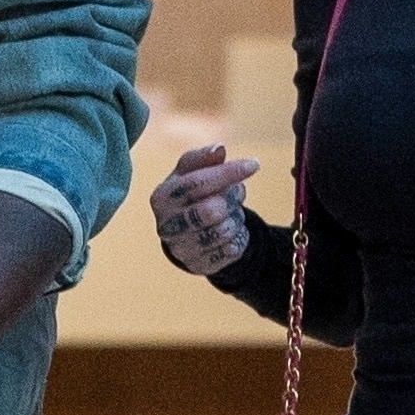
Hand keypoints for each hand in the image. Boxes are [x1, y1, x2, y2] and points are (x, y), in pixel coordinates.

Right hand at [152, 142, 257, 275]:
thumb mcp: (191, 171)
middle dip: (232, 197)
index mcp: (161, 197)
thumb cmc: (189, 194)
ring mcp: (181, 248)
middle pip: (213, 209)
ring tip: (230, 213)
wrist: (185, 232)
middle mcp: (166, 225)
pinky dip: (237, 238)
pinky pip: (230, 250)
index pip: (197, 182)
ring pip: (224, 230)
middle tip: (236, 193)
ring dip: (236, 218)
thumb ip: (203, 158)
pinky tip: (229, 231)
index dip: (227, 172)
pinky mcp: (198, 265)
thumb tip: (219, 149)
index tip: (253, 165)